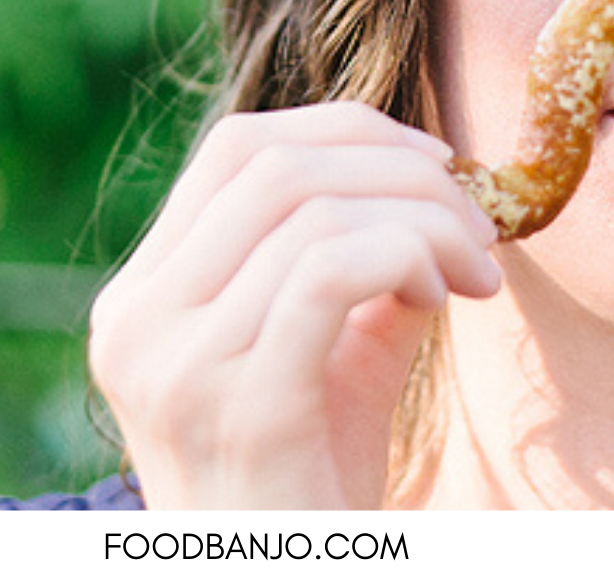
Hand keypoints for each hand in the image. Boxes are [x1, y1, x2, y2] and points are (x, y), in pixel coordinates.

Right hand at [89, 101, 499, 508]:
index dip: (342, 128)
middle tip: (474, 212)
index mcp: (142, 295)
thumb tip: (425, 176)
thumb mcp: (322, 356)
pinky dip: (409, 255)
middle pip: (275, 165)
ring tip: (476, 265)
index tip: (430, 157)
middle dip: (396, 167)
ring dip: (423, 216)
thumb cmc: (312, 485)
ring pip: (313, 211)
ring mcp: (176, 364)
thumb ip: (351, 263)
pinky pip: (333, 272)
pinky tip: (445, 294)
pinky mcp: (239, 405)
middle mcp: (137, 319)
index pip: (235, 147)